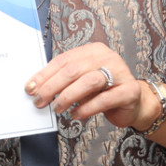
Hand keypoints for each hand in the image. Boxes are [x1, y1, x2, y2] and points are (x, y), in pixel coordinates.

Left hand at [24, 42, 157, 129]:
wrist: (134, 103)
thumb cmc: (104, 91)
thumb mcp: (82, 81)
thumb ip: (65, 80)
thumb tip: (38, 88)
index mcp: (93, 50)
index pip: (63, 60)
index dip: (45, 74)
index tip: (30, 88)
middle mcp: (107, 57)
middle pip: (73, 70)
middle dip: (52, 87)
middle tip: (40, 101)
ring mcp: (120, 72)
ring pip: (89, 81)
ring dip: (68, 96)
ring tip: (57, 108)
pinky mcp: (129, 91)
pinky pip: (104, 99)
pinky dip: (86, 108)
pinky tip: (76, 115)